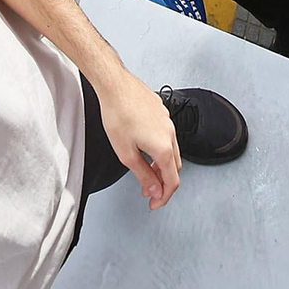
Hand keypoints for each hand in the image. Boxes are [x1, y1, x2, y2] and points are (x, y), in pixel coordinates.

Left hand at [97, 70, 181, 208]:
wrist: (114, 85)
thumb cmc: (117, 114)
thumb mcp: (126, 154)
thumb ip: (143, 175)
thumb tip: (154, 190)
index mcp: (163, 147)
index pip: (172, 181)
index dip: (164, 197)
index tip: (155, 203)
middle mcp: (170, 133)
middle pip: (174, 166)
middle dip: (162, 181)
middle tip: (148, 189)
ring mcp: (167, 120)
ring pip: (171, 149)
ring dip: (161, 164)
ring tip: (145, 168)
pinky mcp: (161, 110)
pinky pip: (166, 134)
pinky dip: (159, 147)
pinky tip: (144, 145)